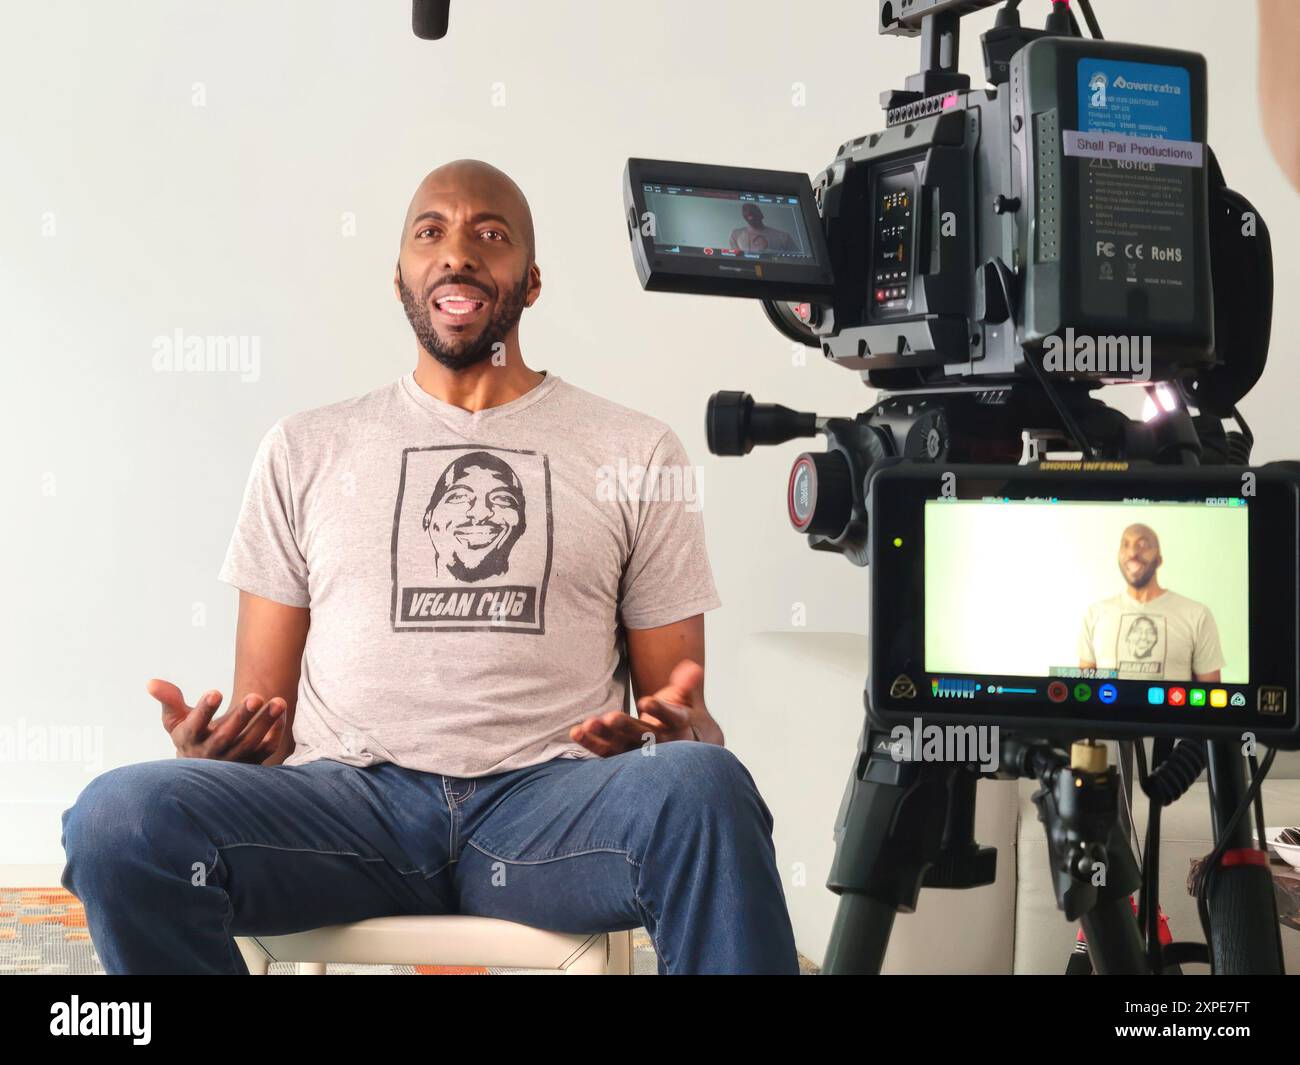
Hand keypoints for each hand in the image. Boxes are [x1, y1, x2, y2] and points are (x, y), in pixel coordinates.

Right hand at [150, 679, 287, 763]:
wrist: (205, 765)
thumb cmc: (190, 733)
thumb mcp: (175, 719)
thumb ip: (169, 700)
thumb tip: (151, 682)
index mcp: (189, 740)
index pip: (194, 726)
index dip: (204, 711)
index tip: (215, 692)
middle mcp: (210, 754)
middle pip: (227, 736)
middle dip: (242, 716)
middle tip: (256, 695)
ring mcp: (232, 761)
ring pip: (250, 744)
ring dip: (265, 723)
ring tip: (278, 701)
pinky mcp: (250, 764)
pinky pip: (265, 751)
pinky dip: (275, 734)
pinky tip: (281, 713)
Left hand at [569, 659, 702, 757]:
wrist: (678, 746)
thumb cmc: (678, 716)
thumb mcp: (686, 698)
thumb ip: (687, 683)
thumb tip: (693, 668)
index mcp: (678, 725)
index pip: (671, 718)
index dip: (659, 710)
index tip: (645, 701)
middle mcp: (659, 742)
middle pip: (642, 735)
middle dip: (625, 727)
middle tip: (611, 717)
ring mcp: (638, 751)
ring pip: (620, 746)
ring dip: (603, 736)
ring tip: (588, 724)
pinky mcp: (621, 755)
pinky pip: (604, 752)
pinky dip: (590, 743)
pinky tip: (576, 731)